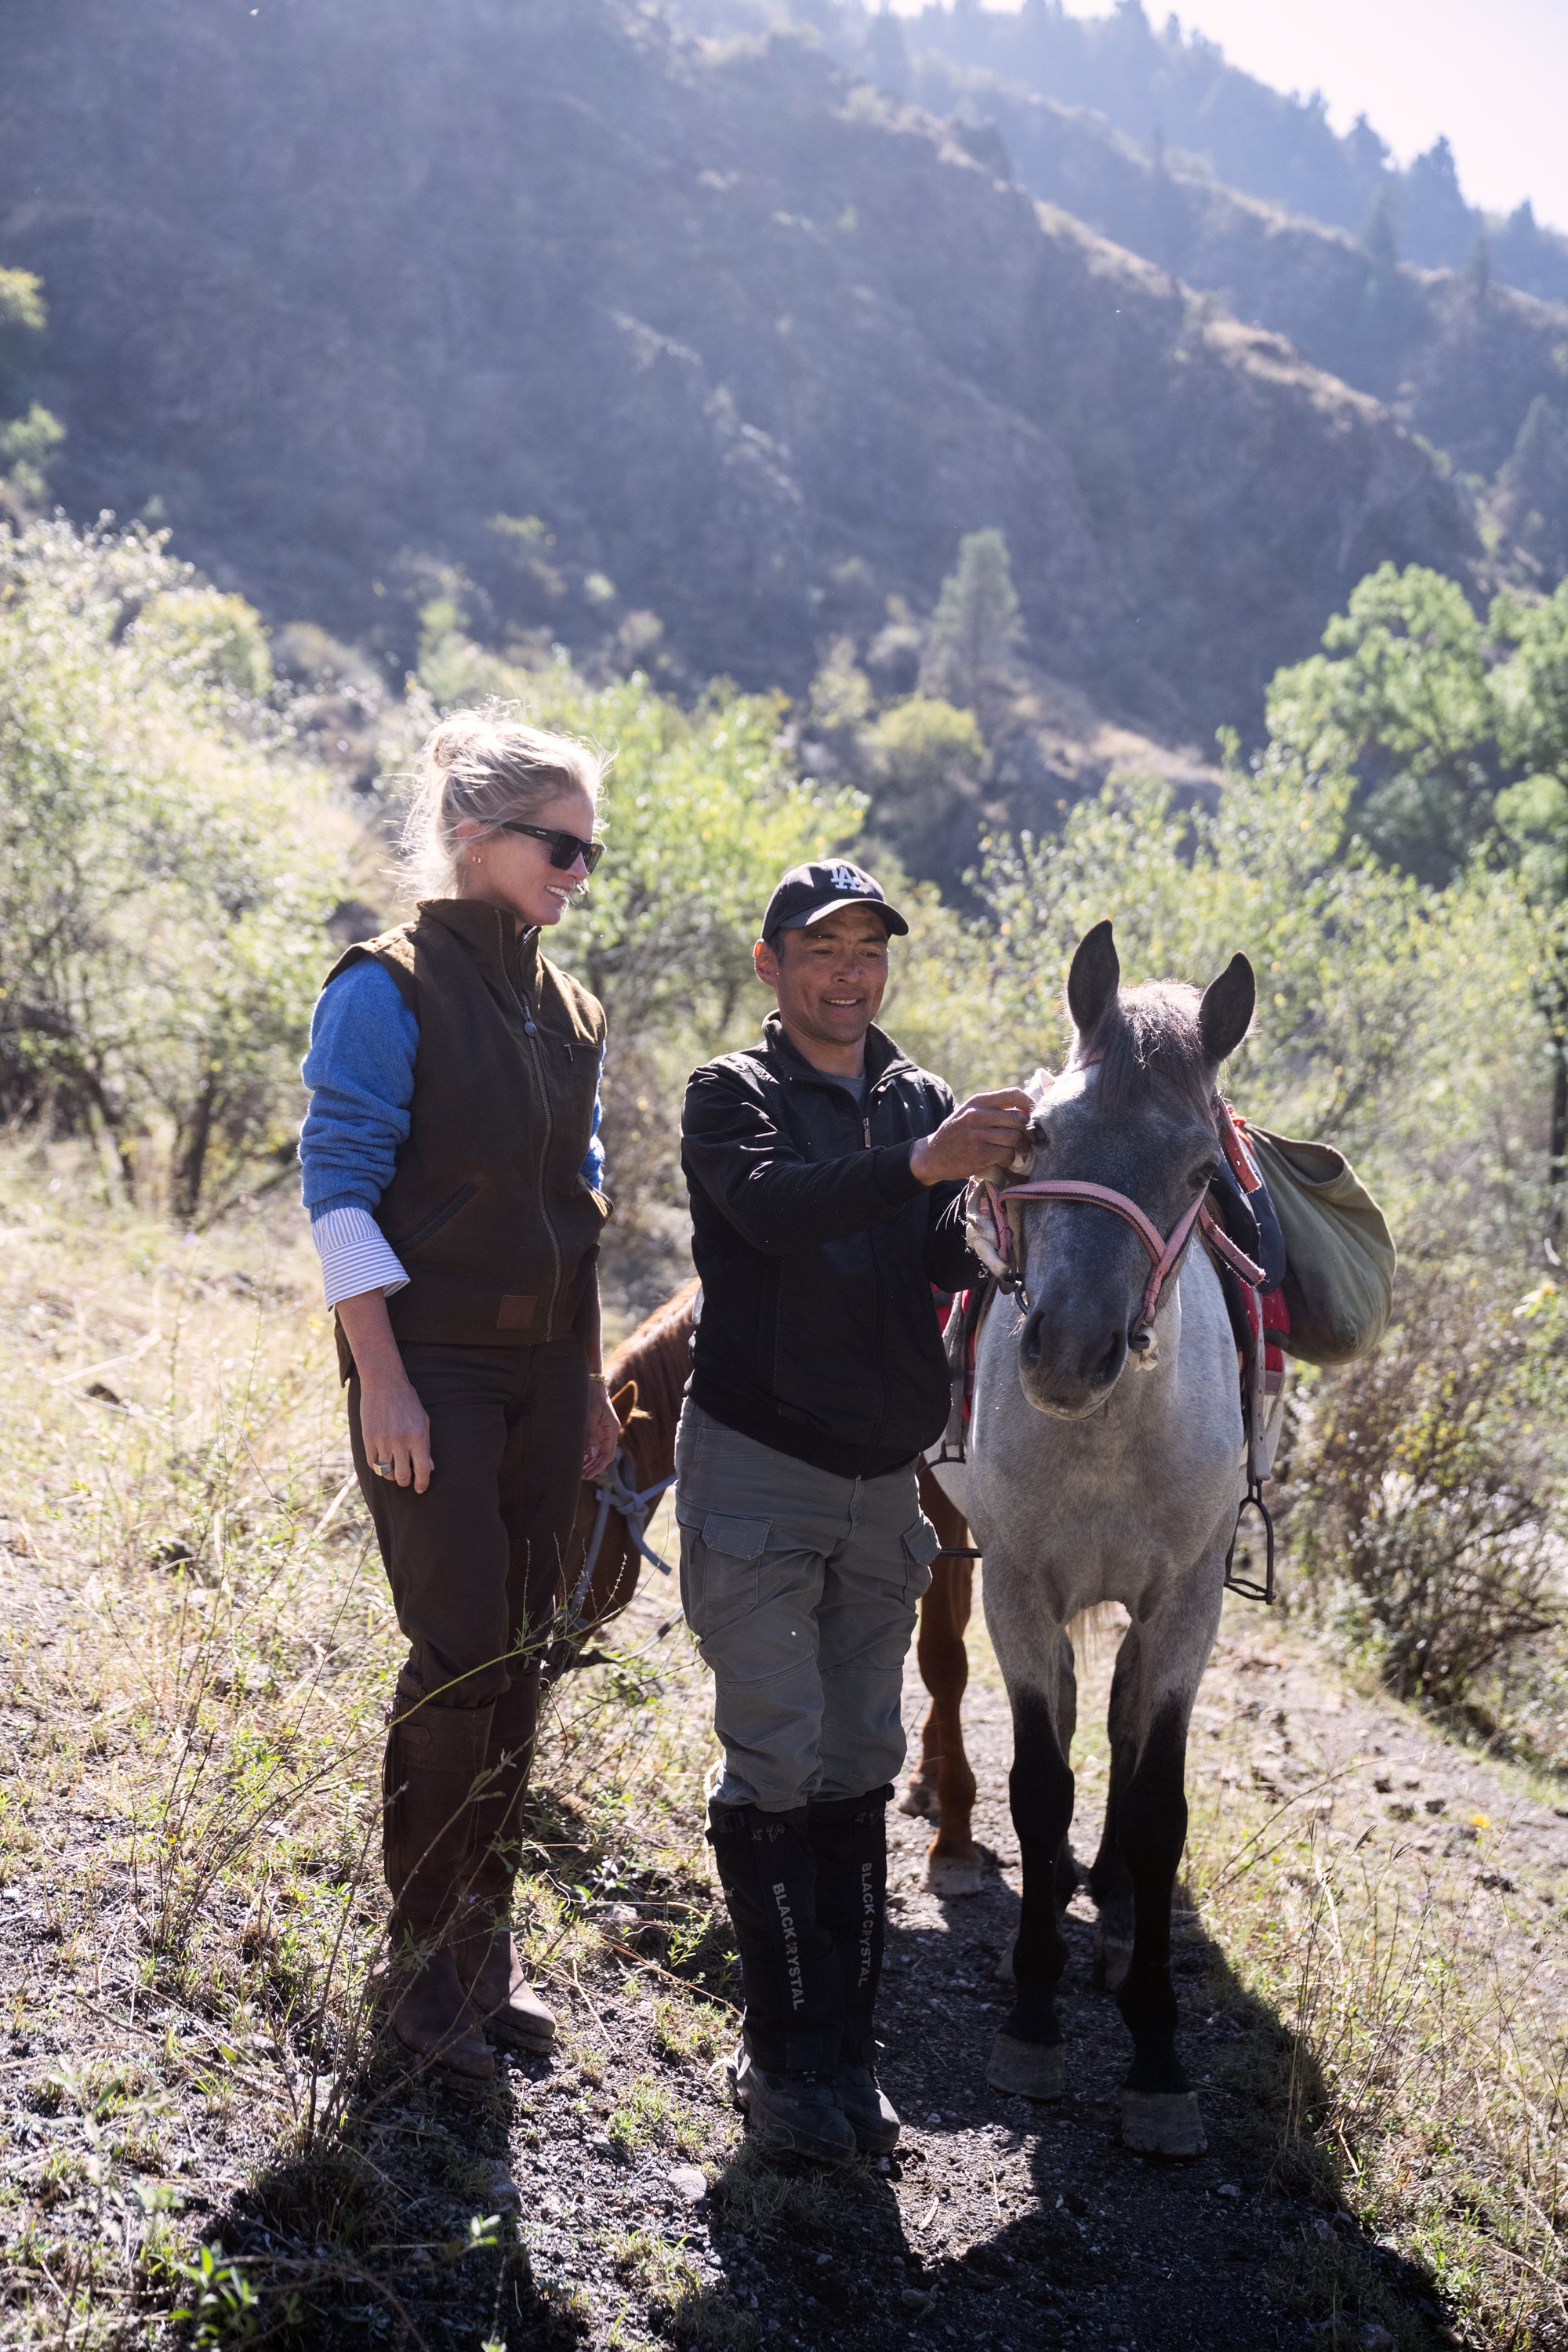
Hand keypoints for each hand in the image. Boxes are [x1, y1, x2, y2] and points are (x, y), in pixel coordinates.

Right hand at [359, 1371, 433, 1492]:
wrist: (384, 1383)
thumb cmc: (407, 1401)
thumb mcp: (423, 1420)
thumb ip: (426, 1445)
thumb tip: (429, 1467)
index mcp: (418, 1436)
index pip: (422, 1469)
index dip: (422, 1483)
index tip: (420, 1489)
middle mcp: (401, 1441)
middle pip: (403, 1476)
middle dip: (406, 1482)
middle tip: (407, 1480)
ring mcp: (383, 1441)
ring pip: (386, 1472)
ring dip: (391, 1476)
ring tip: (395, 1470)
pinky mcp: (368, 1438)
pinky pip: (372, 1463)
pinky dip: (378, 1467)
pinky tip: (383, 1462)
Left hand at [583, 1383, 620, 1478]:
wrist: (589, 1381)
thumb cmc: (590, 1396)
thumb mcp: (590, 1415)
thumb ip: (590, 1435)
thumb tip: (591, 1455)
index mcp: (612, 1429)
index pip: (608, 1454)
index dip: (599, 1466)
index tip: (588, 1475)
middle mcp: (608, 1432)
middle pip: (603, 1455)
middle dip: (593, 1466)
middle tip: (581, 1476)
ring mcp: (602, 1430)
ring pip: (597, 1451)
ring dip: (589, 1461)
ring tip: (578, 1470)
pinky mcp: (595, 1427)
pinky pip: (592, 1444)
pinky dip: (586, 1453)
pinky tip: (578, 1459)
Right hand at [910, 1089, 1035, 1185]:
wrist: (932, 1155)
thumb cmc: (957, 1134)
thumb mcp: (969, 1112)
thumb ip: (992, 1108)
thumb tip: (1027, 1109)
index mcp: (978, 1101)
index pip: (1013, 1094)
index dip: (1030, 1104)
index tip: (1035, 1115)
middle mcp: (977, 1115)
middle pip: (1018, 1118)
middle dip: (1029, 1131)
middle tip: (1030, 1140)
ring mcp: (976, 1134)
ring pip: (1015, 1137)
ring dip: (1023, 1147)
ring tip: (1021, 1152)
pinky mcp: (978, 1153)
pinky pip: (1007, 1154)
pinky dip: (1012, 1159)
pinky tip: (1007, 1160)